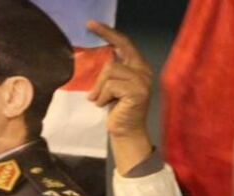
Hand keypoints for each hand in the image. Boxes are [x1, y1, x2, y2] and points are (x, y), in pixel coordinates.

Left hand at [86, 22, 153, 171]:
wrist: (126, 132)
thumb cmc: (117, 110)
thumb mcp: (113, 86)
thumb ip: (113, 70)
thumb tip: (106, 53)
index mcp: (138, 66)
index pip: (124, 43)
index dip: (108, 32)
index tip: (91, 24)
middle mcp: (143, 70)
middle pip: (115, 56)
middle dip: (101, 58)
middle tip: (90, 61)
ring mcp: (142, 80)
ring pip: (110, 71)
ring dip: (99, 89)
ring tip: (100, 101)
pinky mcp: (137, 91)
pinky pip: (110, 86)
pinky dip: (102, 97)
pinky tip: (105, 106)